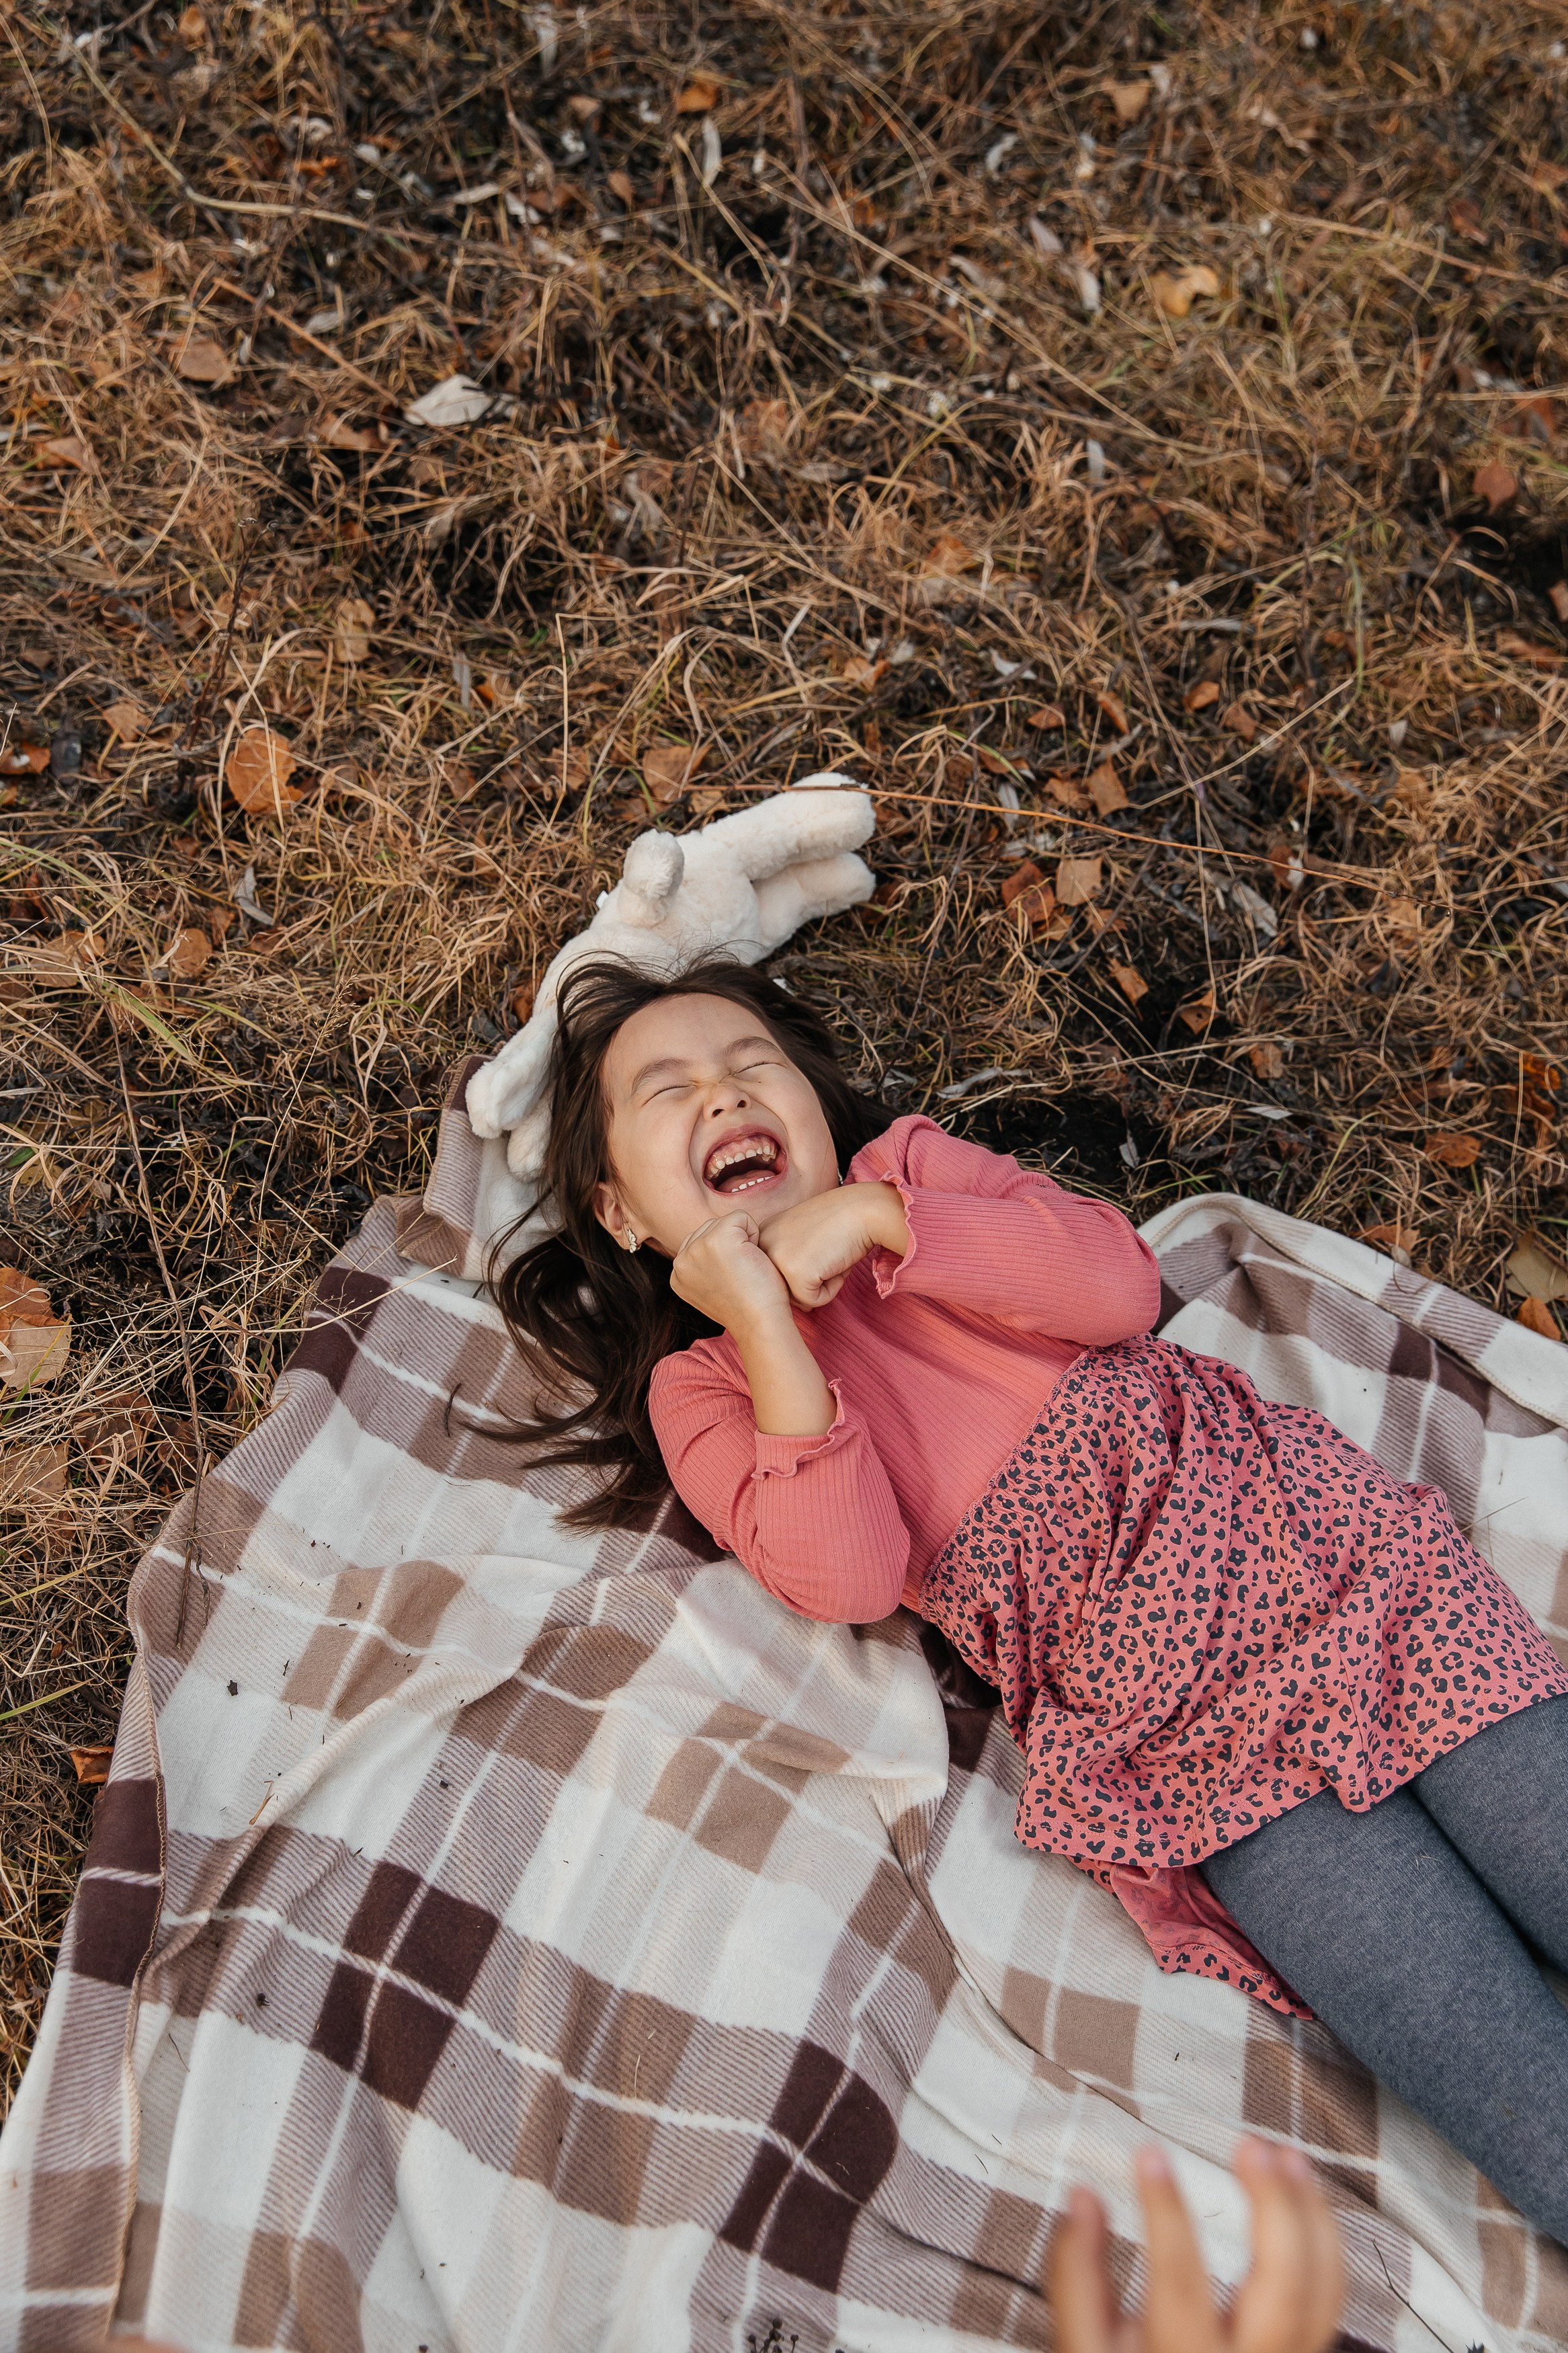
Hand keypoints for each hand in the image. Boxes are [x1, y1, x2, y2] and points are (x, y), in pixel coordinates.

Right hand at [670, 1209, 791, 1332]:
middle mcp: (680, 1261)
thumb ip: (704, 1268)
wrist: (760, 1323)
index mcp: (677, 1275)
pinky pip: (741, 1216)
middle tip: (741, 1275)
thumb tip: (712, 1250)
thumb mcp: (713, 1290)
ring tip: (746, 1268)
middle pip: (710, 1228)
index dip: (724, 1255)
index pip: (699, 1242)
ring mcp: (696, 1248)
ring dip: (743, 1239)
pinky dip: (755, 1233)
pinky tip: (753, 1259)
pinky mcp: (718, 1238)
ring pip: (725, 1221)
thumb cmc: (748, 1308)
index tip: (732, 1281)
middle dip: (732, 1244)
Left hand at [759, 1182, 906, 1309]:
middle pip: (785, 1287)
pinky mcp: (794, 1274)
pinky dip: (833, 1288)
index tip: (819, 1242)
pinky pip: (814, 1301)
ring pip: (798, 1297)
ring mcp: (775, 1259)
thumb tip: (798, 1305)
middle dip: (811, 1277)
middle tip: (827, 1248)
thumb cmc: (841, 1221)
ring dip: (821, 1283)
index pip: (778, 1273)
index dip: (806, 1265)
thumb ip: (793, 1264)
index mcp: (763, 1235)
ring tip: (830, 1253)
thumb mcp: (805, 1238)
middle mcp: (762, 1245)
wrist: (863, 1208)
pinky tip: (837, 1261)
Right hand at [1052, 2140, 1343, 2352]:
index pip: (1180, 2280)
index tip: (1149, 2154)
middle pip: (1284, 2286)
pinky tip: (1303, 2197)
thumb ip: (1078, 2279)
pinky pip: (1330, 2298)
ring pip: (1324, 2291)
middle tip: (1250, 2147)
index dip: (1166, 2211)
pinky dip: (1323, 2241)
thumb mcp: (1086, 2351)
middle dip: (1274, 2206)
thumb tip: (1083, 2198)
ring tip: (1288, 2156)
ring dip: (1312, 2214)